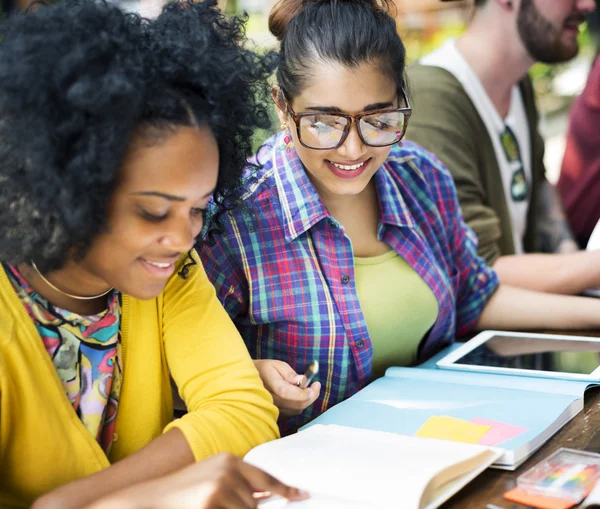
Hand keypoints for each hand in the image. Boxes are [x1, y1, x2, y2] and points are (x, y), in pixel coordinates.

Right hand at [87, 453, 307, 508]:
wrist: (152, 497)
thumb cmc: (185, 491)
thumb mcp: (213, 478)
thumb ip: (239, 484)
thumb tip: (267, 496)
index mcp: (230, 460)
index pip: (265, 477)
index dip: (284, 489)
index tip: (300, 495)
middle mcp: (228, 469)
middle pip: (255, 504)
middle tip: (219, 503)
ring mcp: (219, 486)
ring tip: (207, 504)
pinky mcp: (211, 502)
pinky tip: (205, 506)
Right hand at [253, 359, 320, 416]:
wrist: (250, 381)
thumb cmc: (265, 370)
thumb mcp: (277, 365)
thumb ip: (289, 373)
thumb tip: (301, 380)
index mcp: (270, 385)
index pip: (287, 393)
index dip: (304, 392)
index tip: (315, 385)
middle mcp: (270, 400)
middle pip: (296, 404)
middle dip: (311, 395)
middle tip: (316, 385)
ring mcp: (272, 409)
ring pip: (296, 409)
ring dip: (305, 400)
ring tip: (304, 388)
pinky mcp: (276, 414)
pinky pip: (293, 412)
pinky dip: (299, 404)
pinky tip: (297, 395)